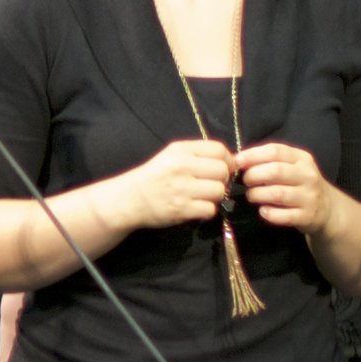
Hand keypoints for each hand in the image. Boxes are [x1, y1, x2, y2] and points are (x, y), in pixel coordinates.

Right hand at [108, 140, 234, 230]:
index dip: (227, 160)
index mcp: (180, 150)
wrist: (128, 199)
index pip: (219, 150)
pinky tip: (196, 208)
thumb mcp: (171, 156)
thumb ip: (198, 155)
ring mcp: (181, 189)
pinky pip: (210, 209)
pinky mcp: (181, 209)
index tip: (221, 169)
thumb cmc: (154, 176)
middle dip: (222, 179)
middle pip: (222, 171)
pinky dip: (206, 211)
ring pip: (219, 191)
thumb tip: (232, 162)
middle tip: (210, 184)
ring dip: (214, 197)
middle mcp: (181, 166)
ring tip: (201, 197)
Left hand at [236, 142, 334, 232]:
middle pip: (275, 171)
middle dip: (253, 175)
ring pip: (277, 194)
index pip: (275, 151)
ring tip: (252, 196)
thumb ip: (269, 160)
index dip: (252, 155)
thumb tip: (238, 159)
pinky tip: (263, 210)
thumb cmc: (300, 183)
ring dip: (257, 195)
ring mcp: (309, 197)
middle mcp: (308, 176)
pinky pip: (282, 215)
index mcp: (302, 159)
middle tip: (245, 181)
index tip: (237, 161)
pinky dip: (268, 213)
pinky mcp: (307, 216)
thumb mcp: (292, 166)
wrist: (328, 208)